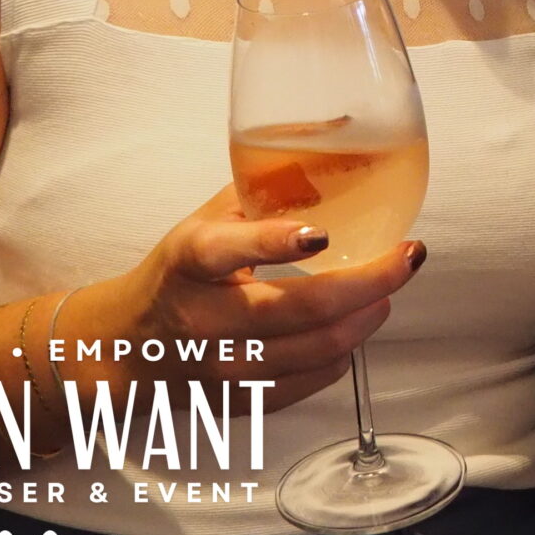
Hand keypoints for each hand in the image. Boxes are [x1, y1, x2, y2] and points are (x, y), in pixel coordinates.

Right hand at [67, 186, 424, 411]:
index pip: (230, 251)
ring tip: (386, 290)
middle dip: (367, 282)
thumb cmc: (180, 272)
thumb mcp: (206, 220)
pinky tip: (352, 326)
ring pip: (315, 349)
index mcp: (191, 260)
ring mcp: (222, 366)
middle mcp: (204, 317)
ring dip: (365, 317)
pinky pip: (310, 380)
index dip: (276, 243)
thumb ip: (264, 189)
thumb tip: (339, 134)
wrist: (127, 346)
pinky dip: (342, 353)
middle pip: (298, 310)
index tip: (323, 233)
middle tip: (407, 257)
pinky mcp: (239, 400)